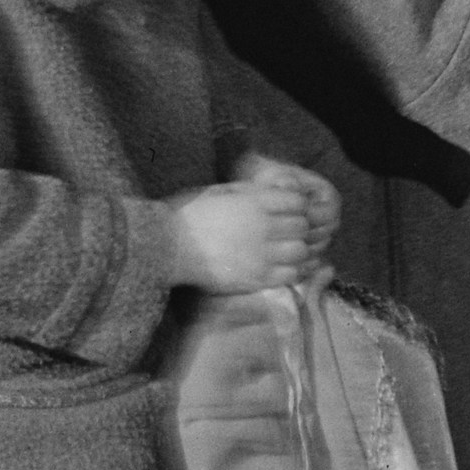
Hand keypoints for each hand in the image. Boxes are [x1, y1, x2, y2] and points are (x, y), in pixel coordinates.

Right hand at [166, 156, 340, 294]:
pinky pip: (290, 275)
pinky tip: (288, 267)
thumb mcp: (222, 191)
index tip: (292, 209)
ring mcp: (261, 255)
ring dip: (299, 249)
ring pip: (301, 251)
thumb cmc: (188, 214)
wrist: (167, 246)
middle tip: (292, 231)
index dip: (298, 205)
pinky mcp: (256, 278)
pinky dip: (294, 270)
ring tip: (290, 250)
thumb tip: (273, 193)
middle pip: (302, 227)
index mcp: (255, 201)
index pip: (297, 201)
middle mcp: (264, 227)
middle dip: (300, 227)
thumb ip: (250, 193)